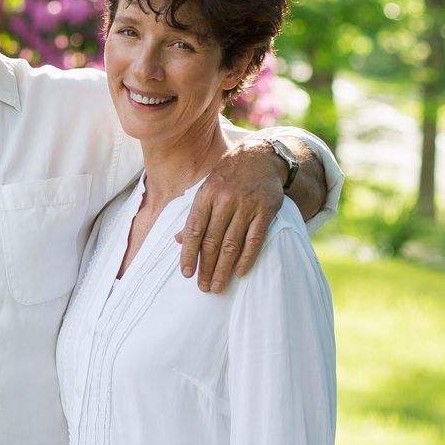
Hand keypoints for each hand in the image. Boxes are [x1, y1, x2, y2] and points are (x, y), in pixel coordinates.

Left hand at [178, 141, 285, 292]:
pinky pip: (255, 239)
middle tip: (203, 287)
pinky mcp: (266, 210)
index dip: (189, 254)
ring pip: (232, 243)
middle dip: (207, 267)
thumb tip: (179, 240)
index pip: (194, 230)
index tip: (187, 274)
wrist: (260, 157)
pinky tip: (240, 272)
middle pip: (212, 241)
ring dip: (224, 268)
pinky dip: (247, 258)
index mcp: (206, 195)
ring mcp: (246, 205)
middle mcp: (225, 200)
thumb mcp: (206, 189)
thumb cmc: (228, 176)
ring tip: (218, 286)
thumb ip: (195, 214)